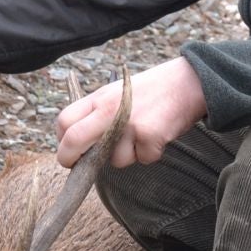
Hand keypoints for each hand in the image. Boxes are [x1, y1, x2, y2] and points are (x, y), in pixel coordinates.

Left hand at [55, 57, 206, 168]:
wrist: (188, 82)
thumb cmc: (151, 91)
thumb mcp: (116, 93)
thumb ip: (96, 114)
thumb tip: (78, 146)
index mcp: (99, 98)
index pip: (64, 121)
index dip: (62, 142)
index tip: (68, 153)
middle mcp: (109, 110)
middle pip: (74, 141)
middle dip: (72, 160)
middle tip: (79, 168)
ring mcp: (129, 124)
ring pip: (114, 160)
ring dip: (128, 155)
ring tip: (142, 134)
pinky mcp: (149, 136)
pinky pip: (142, 160)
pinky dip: (150, 154)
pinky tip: (157, 136)